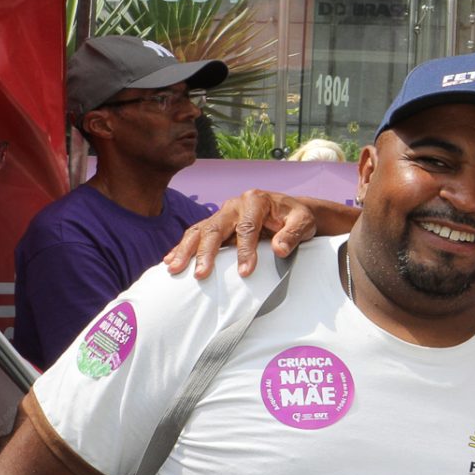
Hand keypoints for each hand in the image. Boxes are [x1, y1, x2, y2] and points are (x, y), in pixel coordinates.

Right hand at [163, 192, 325, 280]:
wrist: (290, 212)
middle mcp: (234, 205)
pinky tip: (170, 260)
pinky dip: (182, 247)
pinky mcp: (216, 223)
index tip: (245, 272)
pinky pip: (196, 234)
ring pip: (199, 230)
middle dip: (207, 252)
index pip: (247, 228)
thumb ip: (293, 234)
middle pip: (215, 228)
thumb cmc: (297, 217)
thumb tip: (279, 249)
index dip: (245, 250)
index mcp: (255, 200)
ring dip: (185, 250)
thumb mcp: (304, 222)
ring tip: (174, 269)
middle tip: (201, 274)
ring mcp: (222, 214)